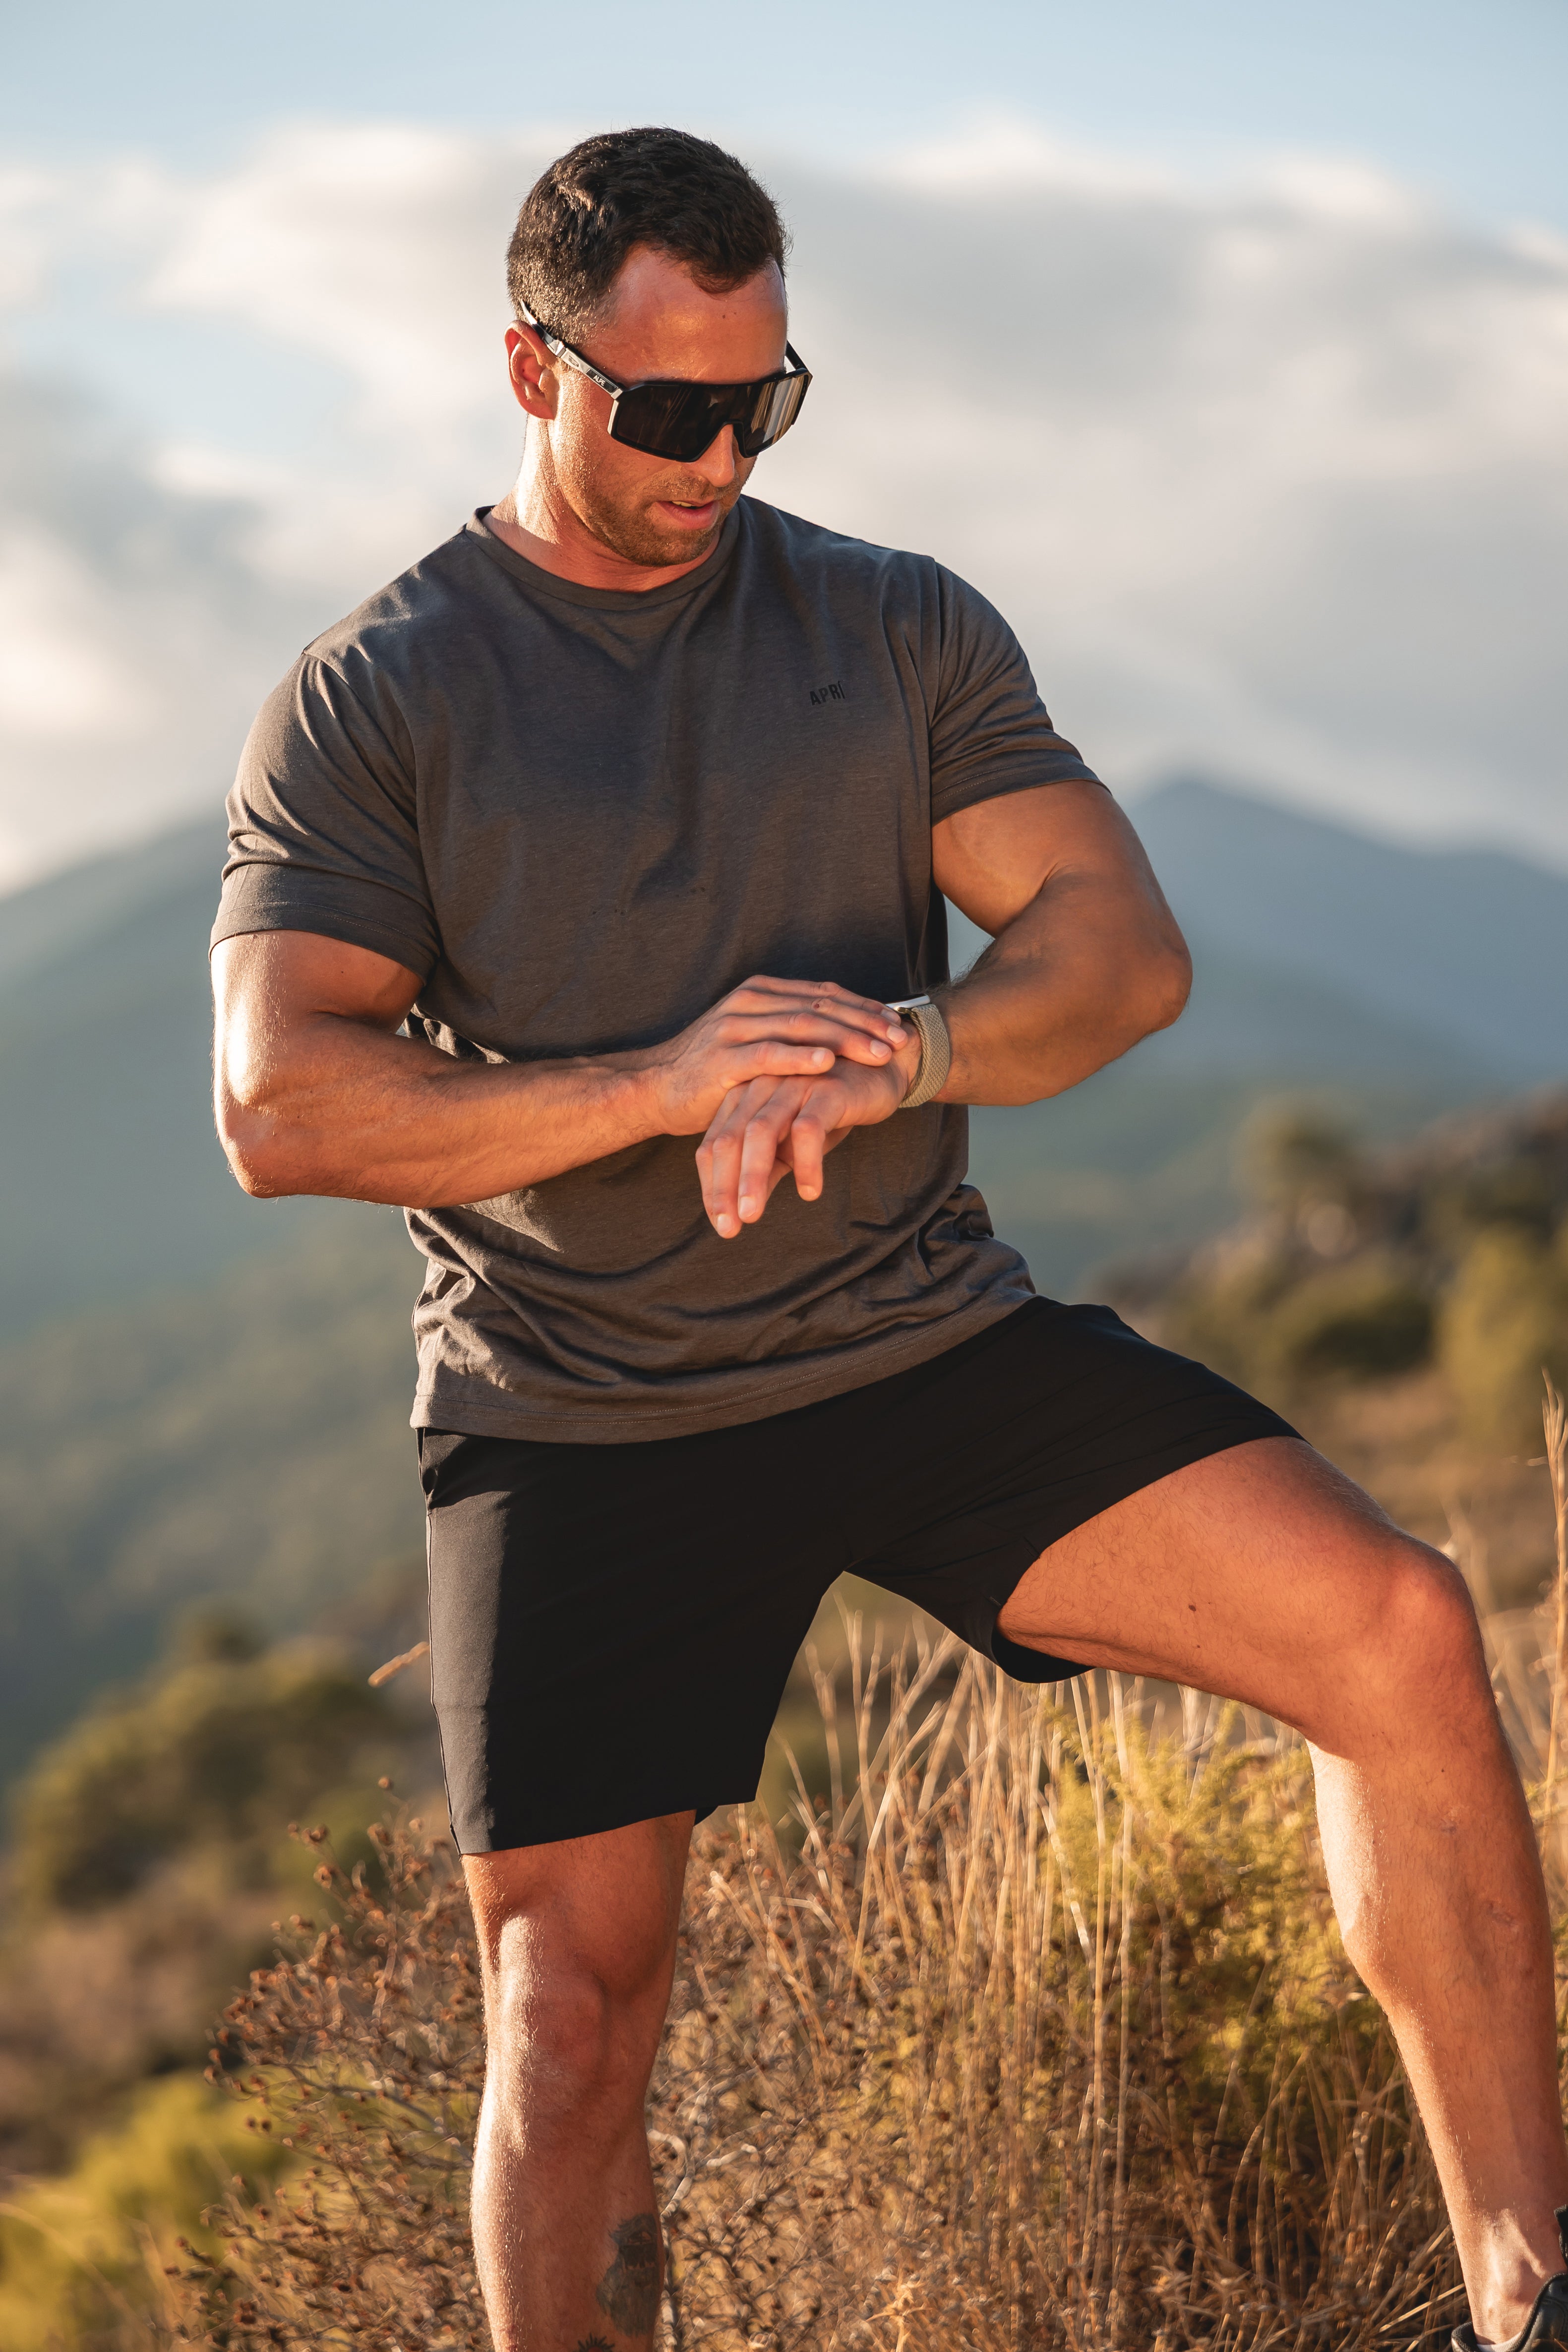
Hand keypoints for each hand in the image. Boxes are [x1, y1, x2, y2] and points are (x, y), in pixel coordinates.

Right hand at [640, 977, 908, 1138]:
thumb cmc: (713, 1070)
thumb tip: (841, 1033)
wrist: (656, 1087)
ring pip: (801, 1026)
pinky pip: (768, 1054)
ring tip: (879, 1053)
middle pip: (820, 1007)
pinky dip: (800, 1056)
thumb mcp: (754, 1040)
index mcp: (761, 992)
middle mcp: (749, 1003)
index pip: (824, 994)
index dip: (864, 1007)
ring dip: (845, 1039)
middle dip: (865, 1023)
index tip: (897, 1023)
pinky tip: (828, 1062)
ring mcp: (734, 1028)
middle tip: (900, 1040)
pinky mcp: (722, 1058)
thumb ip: (789, 1030)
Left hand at [696, 1040, 917, 1237]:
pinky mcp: (826, 1089)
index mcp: (744, 1098)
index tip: (721, 1224)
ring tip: (751, 1215)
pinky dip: (806, 1162)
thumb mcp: (792, 1141)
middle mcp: (761, 1087)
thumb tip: (742, 1209)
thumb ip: (767, 1167)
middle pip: (729, 1139)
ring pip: (761, 1132)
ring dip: (752, 1177)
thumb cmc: (830, 1106)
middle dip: (723, 1187)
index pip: (714, 1145)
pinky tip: (810, 1192)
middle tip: (727, 1229)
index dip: (712, 1187)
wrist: (882, 1068)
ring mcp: (792, 1084)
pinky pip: (809, 1128)